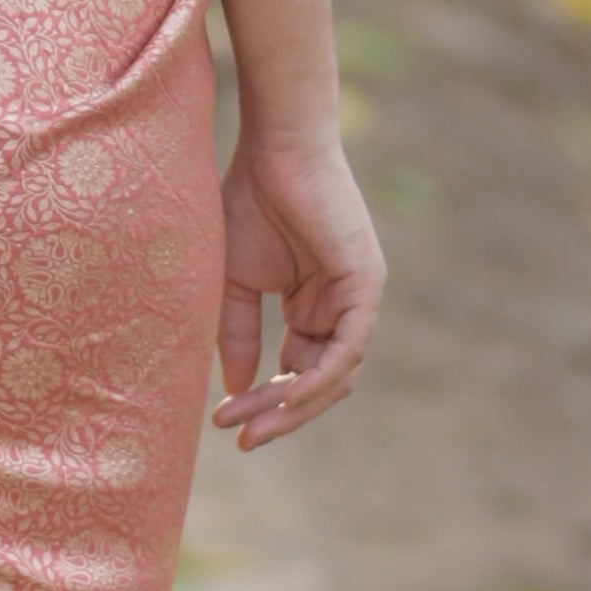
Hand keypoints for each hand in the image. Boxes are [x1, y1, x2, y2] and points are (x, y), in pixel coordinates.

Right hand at [209, 128, 384, 445]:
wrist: (273, 150)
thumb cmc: (250, 202)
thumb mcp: (235, 283)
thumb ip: (239, 336)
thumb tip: (236, 392)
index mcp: (313, 310)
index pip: (296, 374)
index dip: (264, 403)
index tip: (223, 422)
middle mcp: (340, 310)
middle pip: (319, 384)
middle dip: (280, 416)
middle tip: (243, 439)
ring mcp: (358, 300)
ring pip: (335, 376)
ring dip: (294, 405)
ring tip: (253, 423)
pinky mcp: (367, 286)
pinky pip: (348, 349)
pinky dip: (318, 377)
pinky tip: (285, 395)